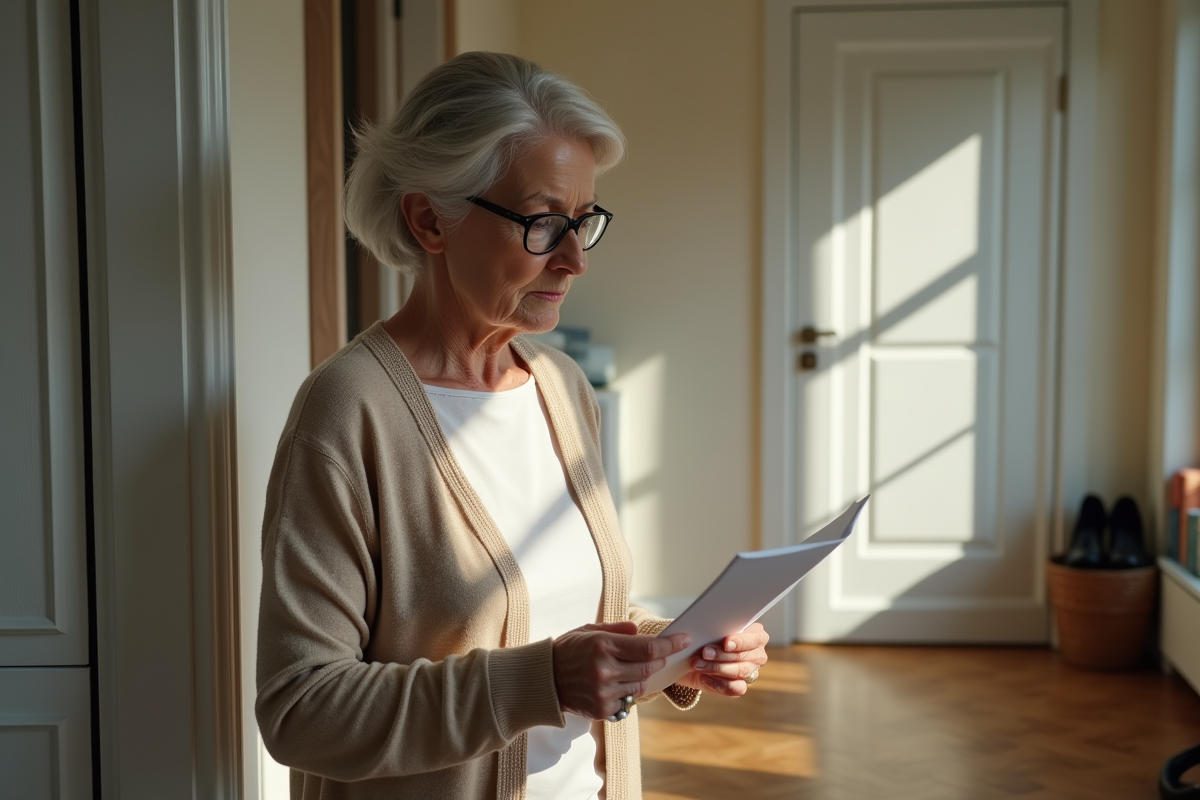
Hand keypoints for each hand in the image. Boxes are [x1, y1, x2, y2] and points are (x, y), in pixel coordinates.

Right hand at [552, 621, 691, 719]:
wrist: (544, 680)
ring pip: (641, 685)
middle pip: (649, 667)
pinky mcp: (602, 709)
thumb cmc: (569, 650)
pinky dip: (628, 690)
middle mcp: (604, 670)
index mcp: (602, 645)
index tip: (684, 639)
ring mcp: (604, 692)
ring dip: (643, 676)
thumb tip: (640, 631)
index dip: (670, 644)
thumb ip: (617, 629)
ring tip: (630, 667)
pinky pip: (629, 700)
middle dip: (659, 659)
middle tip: (660, 653)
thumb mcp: (589, 630)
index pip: (648, 648)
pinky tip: (617, 682)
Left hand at [678, 622, 768, 696]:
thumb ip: (711, 629)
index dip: (740, 642)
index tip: (726, 644)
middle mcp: (757, 654)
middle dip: (722, 655)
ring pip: (739, 672)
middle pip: (744, 657)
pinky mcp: (740, 686)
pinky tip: (703, 677)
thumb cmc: (709, 637)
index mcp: (756, 635)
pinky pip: (733, 688)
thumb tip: (692, 636)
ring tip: (698, 664)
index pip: (755, 639)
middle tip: (705, 652)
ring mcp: (751, 671)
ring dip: (716, 668)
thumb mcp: (710, 629)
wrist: (698, 656)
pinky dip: (717, 684)